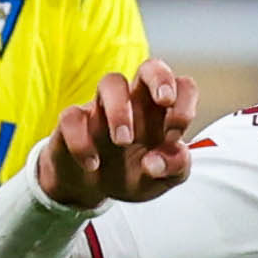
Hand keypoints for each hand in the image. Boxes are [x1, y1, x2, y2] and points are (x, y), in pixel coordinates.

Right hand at [32, 59, 197, 209]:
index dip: (184, 103)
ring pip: (110, 82)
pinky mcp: (72, 123)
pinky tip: (92, 164)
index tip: (174, 136)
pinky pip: (72, 116)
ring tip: (123, 142)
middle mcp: (134, 102)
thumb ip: (173, 169)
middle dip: (160, 78)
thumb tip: (157, 162)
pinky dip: (81, 141)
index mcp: (161, 112)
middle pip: (150, 67)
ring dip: (120, 110)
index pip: (182, 86)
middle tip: (164, 101)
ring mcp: (102, 108)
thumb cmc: (134, 174)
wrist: (94, 189)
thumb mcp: (162, 180)